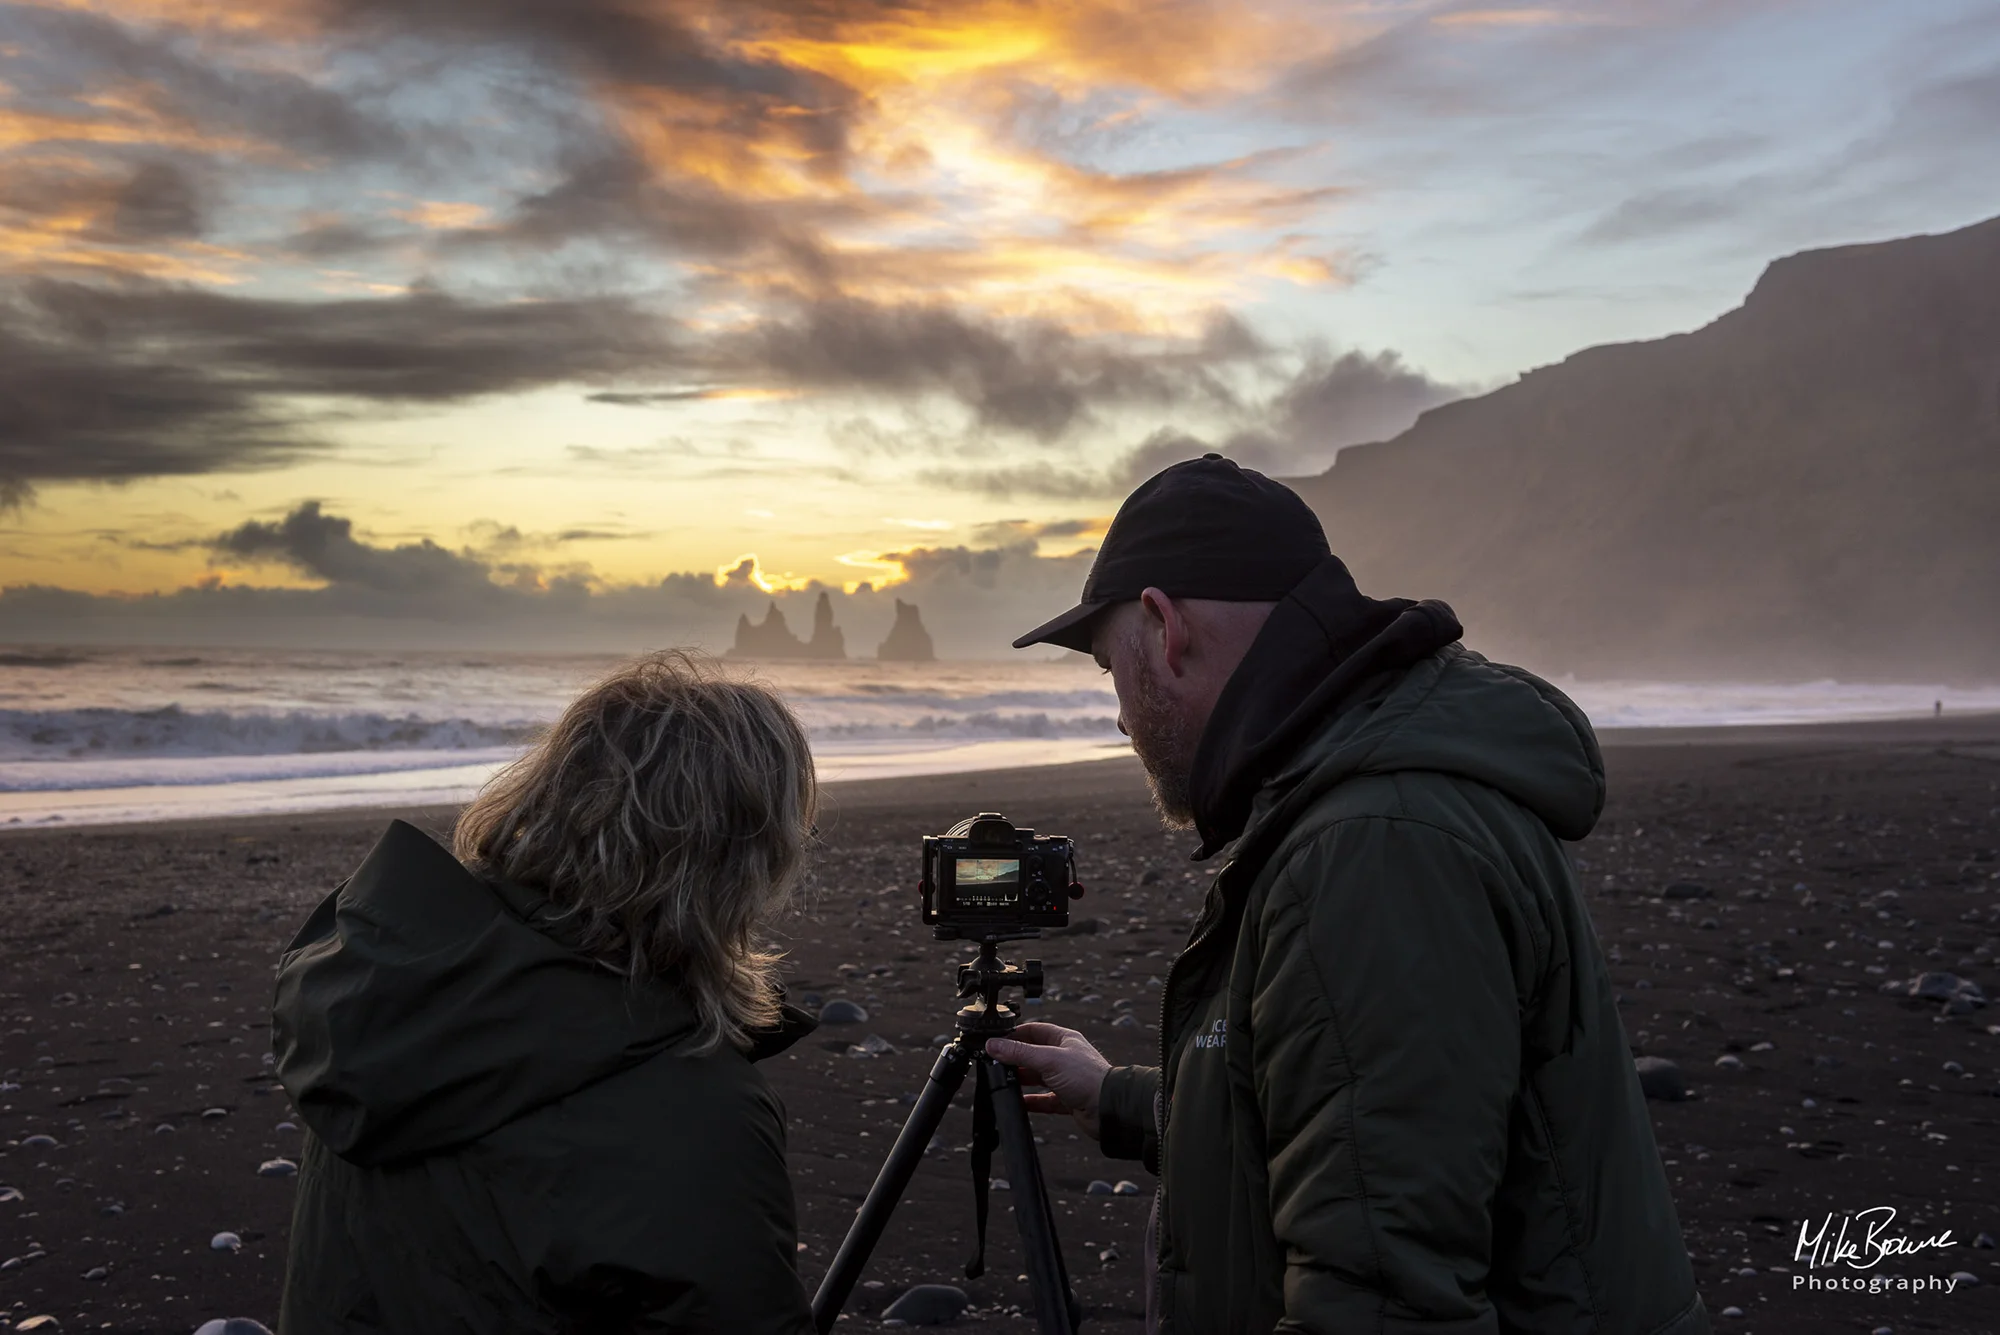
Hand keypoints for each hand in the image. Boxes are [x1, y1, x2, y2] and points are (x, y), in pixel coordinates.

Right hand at [983, 1022, 1110, 1140]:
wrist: (1109, 1108)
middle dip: (1015, 1059)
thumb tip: (994, 1044)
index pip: (1034, 1031)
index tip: (996, 1040)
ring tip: (1003, 1081)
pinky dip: (1031, 1101)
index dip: (1015, 1034)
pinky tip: (1019, 1102)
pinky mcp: (1066, 1099)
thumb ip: (1020, 1053)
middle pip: (1033, 1054)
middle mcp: (1065, 1058)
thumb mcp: (1049, 1060)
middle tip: (995, 1063)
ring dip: (1021, 1080)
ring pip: (1037, 1077)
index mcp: (1064, 1040)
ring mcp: (1065, 1079)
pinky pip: (1043, 1099)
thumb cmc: (1089, 1077)